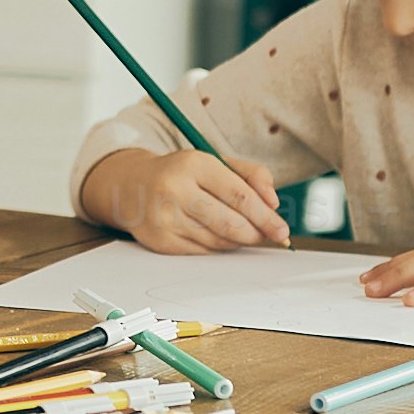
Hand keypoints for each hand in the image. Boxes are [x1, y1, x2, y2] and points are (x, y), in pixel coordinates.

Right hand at [81, 142, 293, 253]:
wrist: (131, 185)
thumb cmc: (182, 173)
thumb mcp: (215, 162)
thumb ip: (251, 175)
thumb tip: (273, 204)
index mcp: (193, 164)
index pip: (239, 196)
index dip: (265, 216)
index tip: (282, 229)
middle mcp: (174, 190)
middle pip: (230, 223)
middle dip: (257, 234)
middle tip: (271, 236)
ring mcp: (164, 218)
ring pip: (218, 241)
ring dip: (239, 241)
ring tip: (246, 233)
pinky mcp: (159, 241)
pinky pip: (202, 252)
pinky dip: (218, 247)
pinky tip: (221, 238)